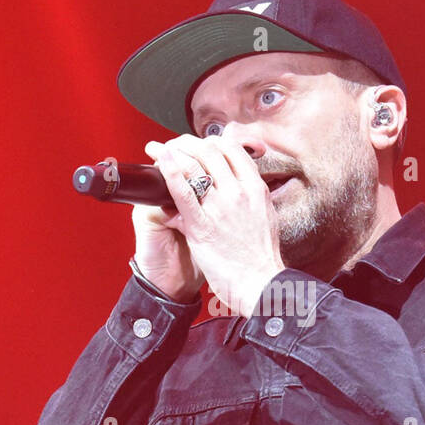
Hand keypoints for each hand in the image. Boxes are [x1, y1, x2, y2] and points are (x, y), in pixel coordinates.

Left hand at [143, 134, 284, 317]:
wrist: (259, 283)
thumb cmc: (260, 256)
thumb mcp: (266, 216)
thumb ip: (251, 196)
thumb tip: (239, 183)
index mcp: (255, 189)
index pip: (232, 149)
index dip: (210, 141)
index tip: (198, 144)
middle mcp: (239, 193)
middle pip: (210, 151)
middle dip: (187, 143)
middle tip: (173, 145)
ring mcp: (221, 208)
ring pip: (195, 165)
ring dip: (173, 152)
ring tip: (158, 150)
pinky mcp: (202, 226)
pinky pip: (183, 192)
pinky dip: (170, 172)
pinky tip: (160, 161)